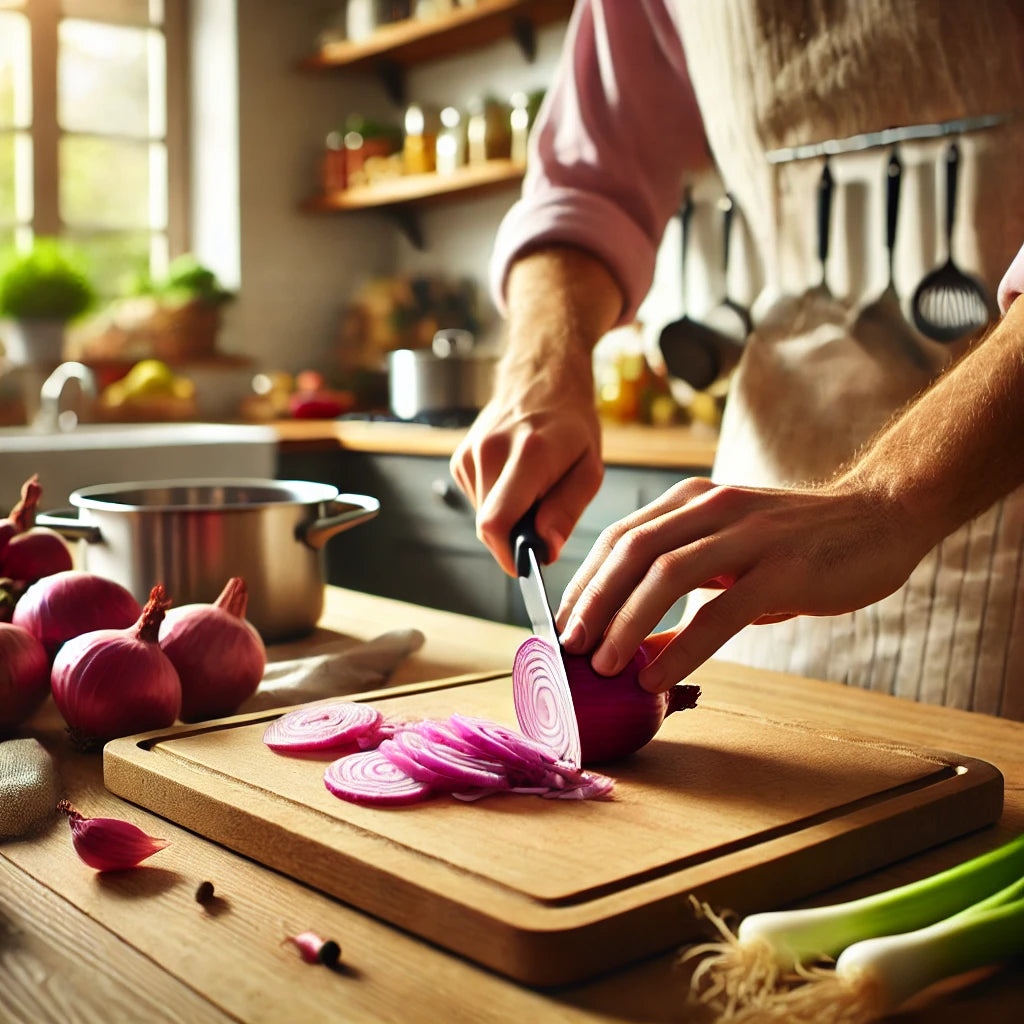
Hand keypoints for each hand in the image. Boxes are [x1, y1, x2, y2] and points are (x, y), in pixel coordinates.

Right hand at [450, 247, 622, 574]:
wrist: (542, 377)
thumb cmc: (571, 424)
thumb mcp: (588, 468)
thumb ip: (566, 511)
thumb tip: (543, 551)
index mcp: (527, 454)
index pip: (497, 524)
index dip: (510, 556)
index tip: (529, 565)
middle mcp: (490, 451)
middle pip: (489, 527)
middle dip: (516, 538)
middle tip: (544, 518)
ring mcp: (470, 453)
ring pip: (483, 516)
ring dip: (509, 517)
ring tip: (533, 487)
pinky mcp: (460, 458)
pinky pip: (478, 500)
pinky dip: (498, 500)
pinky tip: (515, 477)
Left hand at [556, 477, 929, 691]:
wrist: (881, 517)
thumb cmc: (799, 542)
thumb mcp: (734, 552)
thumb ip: (691, 584)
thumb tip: (643, 643)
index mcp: (694, 500)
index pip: (622, 537)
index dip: (585, 580)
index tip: (563, 623)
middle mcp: (713, 507)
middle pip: (632, 551)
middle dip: (592, 602)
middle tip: (570, 647)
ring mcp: (748, 535)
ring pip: (666, 575)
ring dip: (626, 624)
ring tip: (603, 667)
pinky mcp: (782, 569)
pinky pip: (719, 613)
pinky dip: (681, 648)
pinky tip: (658, 678)